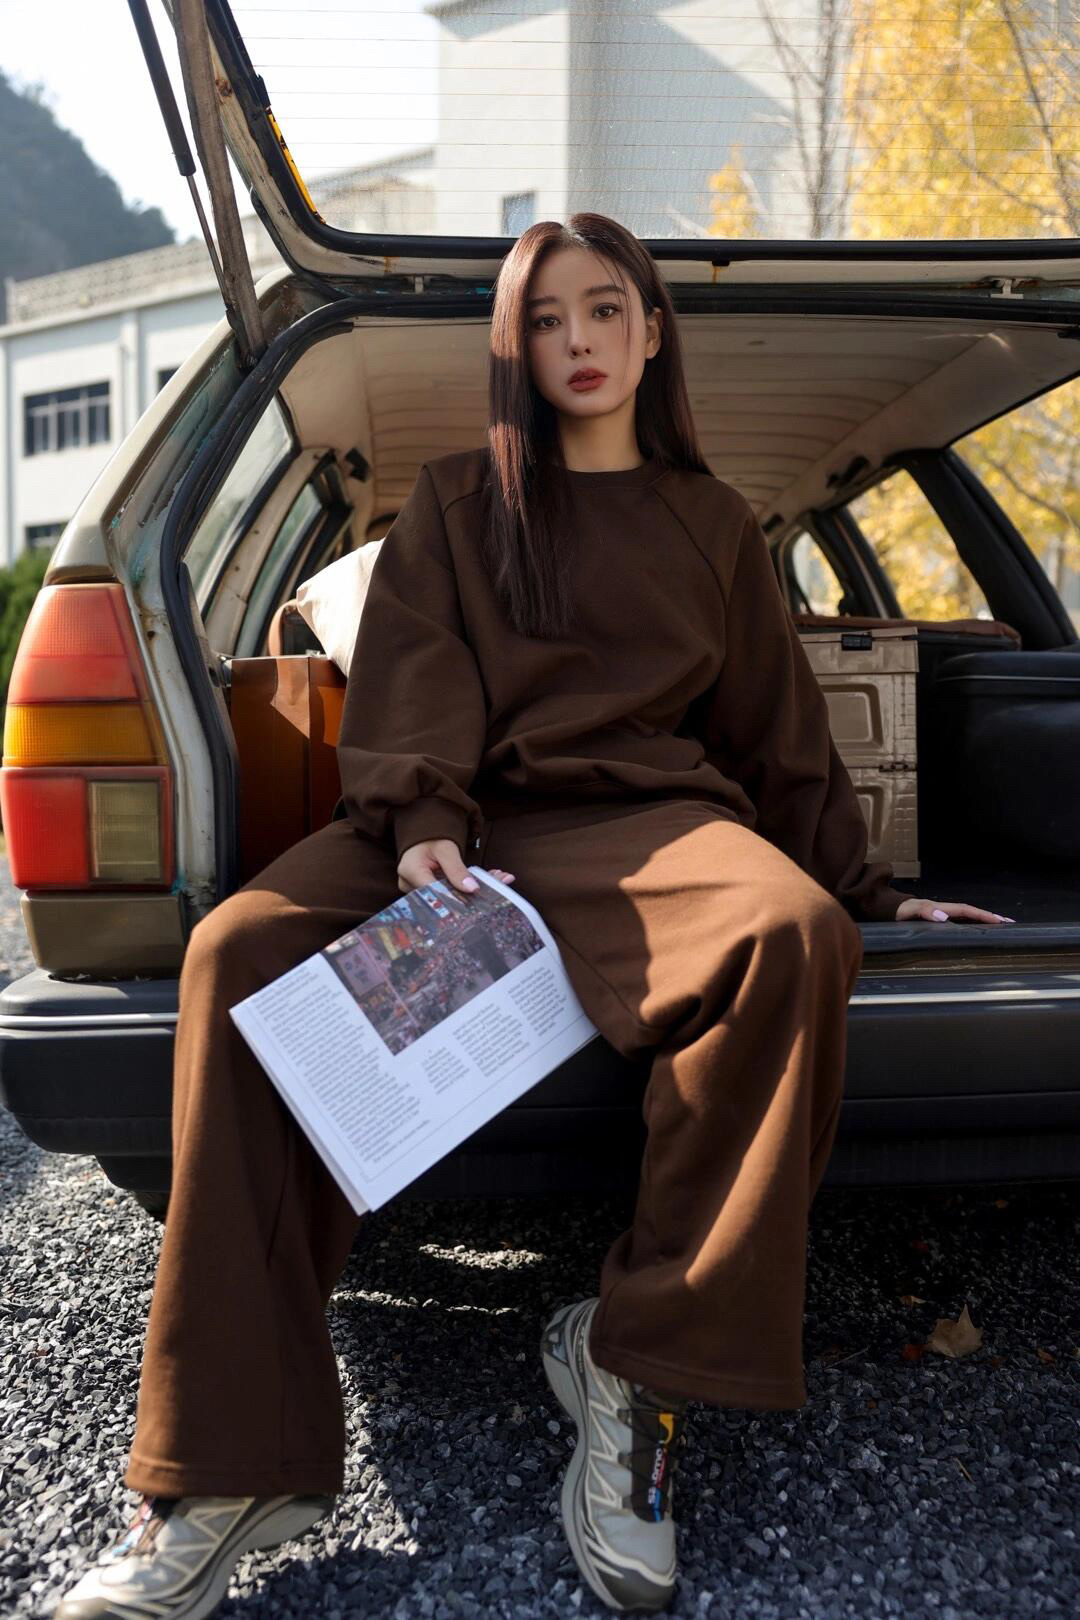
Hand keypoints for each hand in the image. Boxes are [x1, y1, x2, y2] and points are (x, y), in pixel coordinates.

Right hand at [397, 838, 515, 895]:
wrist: (425, 834)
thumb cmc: (431, 836)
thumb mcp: (445, 848)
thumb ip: (457, 869)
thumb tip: (472, 889)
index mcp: (411, 872)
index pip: (434, 893)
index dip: (457, 898)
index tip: (479, 897)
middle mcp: (412, 885)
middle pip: (444, 896)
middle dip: (472, 893)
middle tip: (499, 886)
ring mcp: (421, 889)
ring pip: (451, 895)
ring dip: (475, 889)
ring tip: (501, 881)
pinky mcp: (431, 890)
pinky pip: (452, 891)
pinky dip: (469, 886)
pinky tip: (491, 880)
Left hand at [894, 897, 1014, 924]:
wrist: (889, 909)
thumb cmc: (899, 911)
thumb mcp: (909, 910)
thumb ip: (924, 911)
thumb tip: (944, 916)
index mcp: (941, 907)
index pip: (967, 911)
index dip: (983, 915)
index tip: (999, 921)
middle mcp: (944, 910)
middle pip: (972, 913)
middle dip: (990, 917)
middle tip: (1010, 924)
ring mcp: (942, 914)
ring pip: (968, 917)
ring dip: (983, 921)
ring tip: (1000, 927)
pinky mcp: (939, 920)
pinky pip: (960, 922)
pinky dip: (972, 925)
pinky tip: (978, 931)